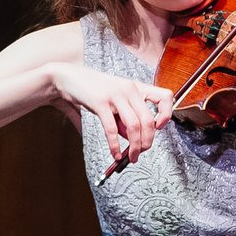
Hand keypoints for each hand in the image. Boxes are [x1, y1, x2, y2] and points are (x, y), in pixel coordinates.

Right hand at [49, 64, 172, 166]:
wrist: (68, 78)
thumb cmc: (92, 90)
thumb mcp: (114, 102)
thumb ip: (124, 119)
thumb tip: (132, 140)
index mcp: (136, 87)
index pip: (165, 97)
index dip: (167, 114)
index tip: (159, 128)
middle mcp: (130, 89)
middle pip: (149, 120)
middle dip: (147, 142)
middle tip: (140, 153)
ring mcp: (116, 95)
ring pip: (134, 126)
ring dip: (134, 147)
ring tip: (130, 158)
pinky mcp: (101, 102)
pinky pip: (112, 129)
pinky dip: (115, 145)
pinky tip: (114, 154)